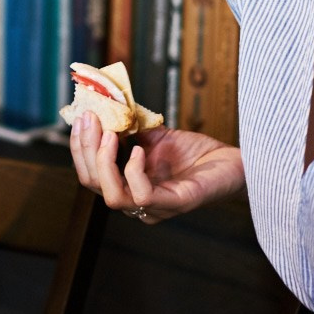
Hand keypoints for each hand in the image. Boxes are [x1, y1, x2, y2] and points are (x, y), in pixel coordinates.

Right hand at [69, 112, 244, 222]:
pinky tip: (140, 149)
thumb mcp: (151, 136)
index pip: (89, 175)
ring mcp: (155, 208)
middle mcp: (136, 203)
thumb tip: (101, 106)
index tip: (82, 117)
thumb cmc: (194, 152)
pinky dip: (134, 170)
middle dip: (86, 150)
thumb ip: (126, 128)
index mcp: (127, 186)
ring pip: (112, 197)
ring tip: (111, 133)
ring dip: (104, 161)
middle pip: (93, 185)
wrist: (233, 161)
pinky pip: (143, 195)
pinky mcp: (176, 203)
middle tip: (91, 119)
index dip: (80, 147)